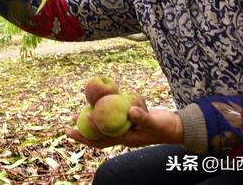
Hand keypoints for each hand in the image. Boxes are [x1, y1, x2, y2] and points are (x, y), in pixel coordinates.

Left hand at [66, 107, 182, 148]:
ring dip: (89, 123)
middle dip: (83, 135)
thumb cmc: (165, 126)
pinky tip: (95, 103)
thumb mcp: (154, 122)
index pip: (105, 139)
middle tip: (68, 129)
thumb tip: (130, 112)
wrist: (175, 126)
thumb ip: (143, 117)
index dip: (93, 132)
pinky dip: (103, 112)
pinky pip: (111, 119)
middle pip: (98, 138)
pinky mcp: (125, 122)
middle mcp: (122, 136)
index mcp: (126, 140)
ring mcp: (123, 130)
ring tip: (75, 116)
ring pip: (102, 128)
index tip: (84, 120)